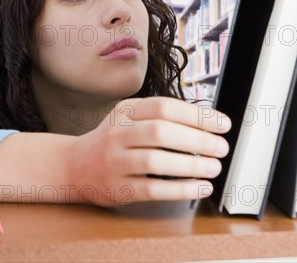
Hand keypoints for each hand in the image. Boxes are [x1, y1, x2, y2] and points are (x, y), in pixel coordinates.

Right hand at [67, 96, 230, 206]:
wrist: (74, 166)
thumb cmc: (112, 142)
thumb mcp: (129, 120)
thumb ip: (160, 118)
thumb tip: (206, 123)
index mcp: (125, 112)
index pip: (164, 107)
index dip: (197, 115)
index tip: (222, 124)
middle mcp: (117, 134)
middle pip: (161, 132)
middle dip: (198, 140)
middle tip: (221, 147)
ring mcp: (114, 161)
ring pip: (155, 161)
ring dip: (191, 165)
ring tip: (214, 167)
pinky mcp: (117, 188)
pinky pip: (152, 189)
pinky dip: (180, 190)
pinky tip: (200, 187)